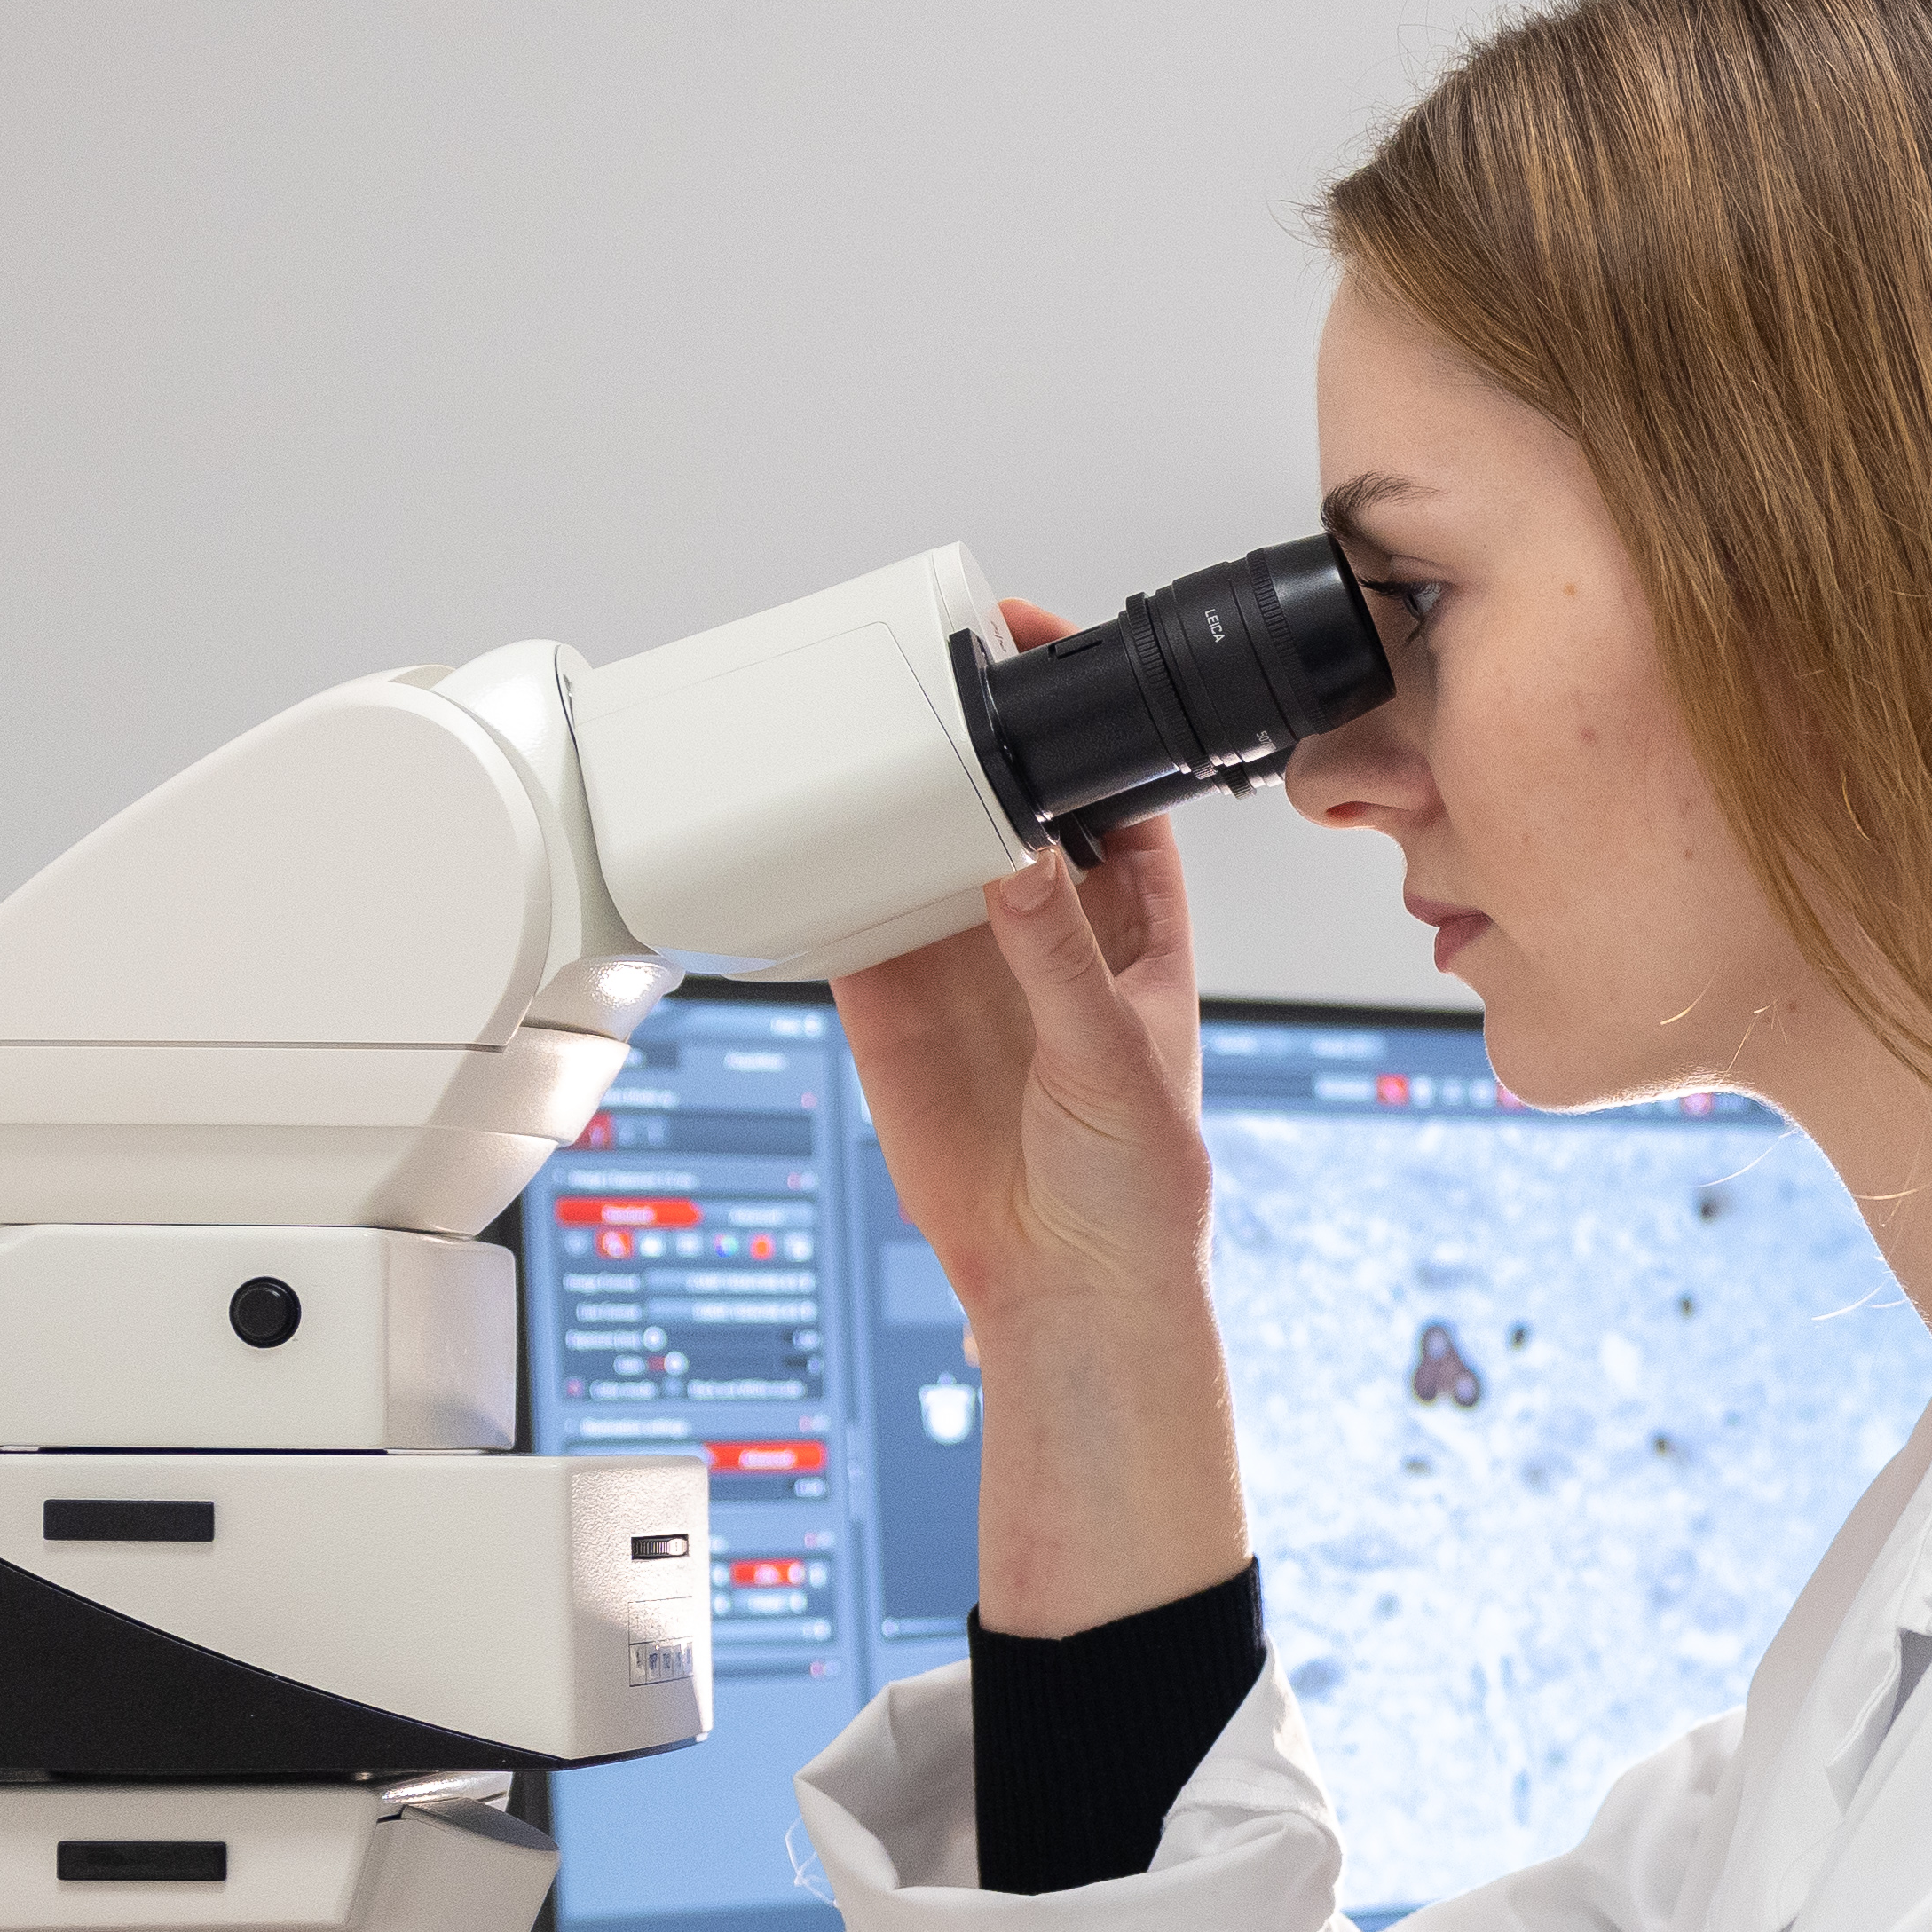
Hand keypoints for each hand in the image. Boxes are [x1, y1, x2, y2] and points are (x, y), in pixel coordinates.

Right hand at [827, 599, 1252, 1633]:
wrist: (1062, 1284)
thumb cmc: (1137, 1183)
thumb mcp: (1111, 1056)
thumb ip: (1058, 956)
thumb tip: (1014, 857)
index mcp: (1131, 920)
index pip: (1106, 789)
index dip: (1079, 714)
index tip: (1034, 647)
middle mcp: (1044, 924)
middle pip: (1000, 797)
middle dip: (964, 734)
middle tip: (914, 664)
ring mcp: (963, 959)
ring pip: (918, 845)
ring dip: (886, 792)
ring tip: (845, 725)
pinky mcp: (893, 1005)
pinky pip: (846, 917)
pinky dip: (819, 875)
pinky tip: (795, 832)